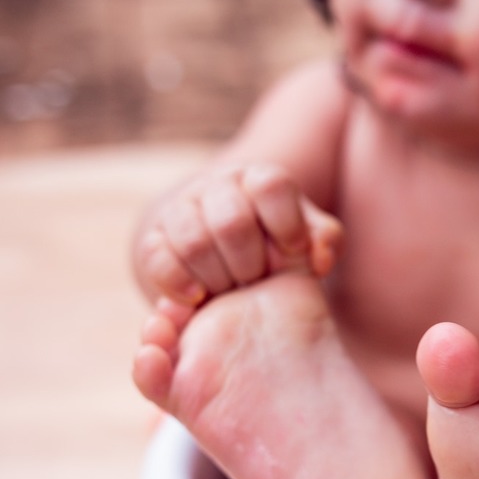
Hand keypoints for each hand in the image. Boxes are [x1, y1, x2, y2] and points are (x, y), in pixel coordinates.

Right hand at [134, 163, 341, 305]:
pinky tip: (198, 299)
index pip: (271, 186)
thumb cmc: (277, 244)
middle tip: (258, 281)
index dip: (286, 223)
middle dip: (250, 263)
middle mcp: (217, 186)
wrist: (226, 249)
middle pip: (231, 221)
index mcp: (258, 179)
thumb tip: (320, 259)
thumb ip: (325, 242)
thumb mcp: (308, 239)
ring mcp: (180, 208)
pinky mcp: (153, 238)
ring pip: (192, 240)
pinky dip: (177, 283)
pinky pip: (156, 258)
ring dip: (217, 277)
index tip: (294, 251)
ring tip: (231, 292)